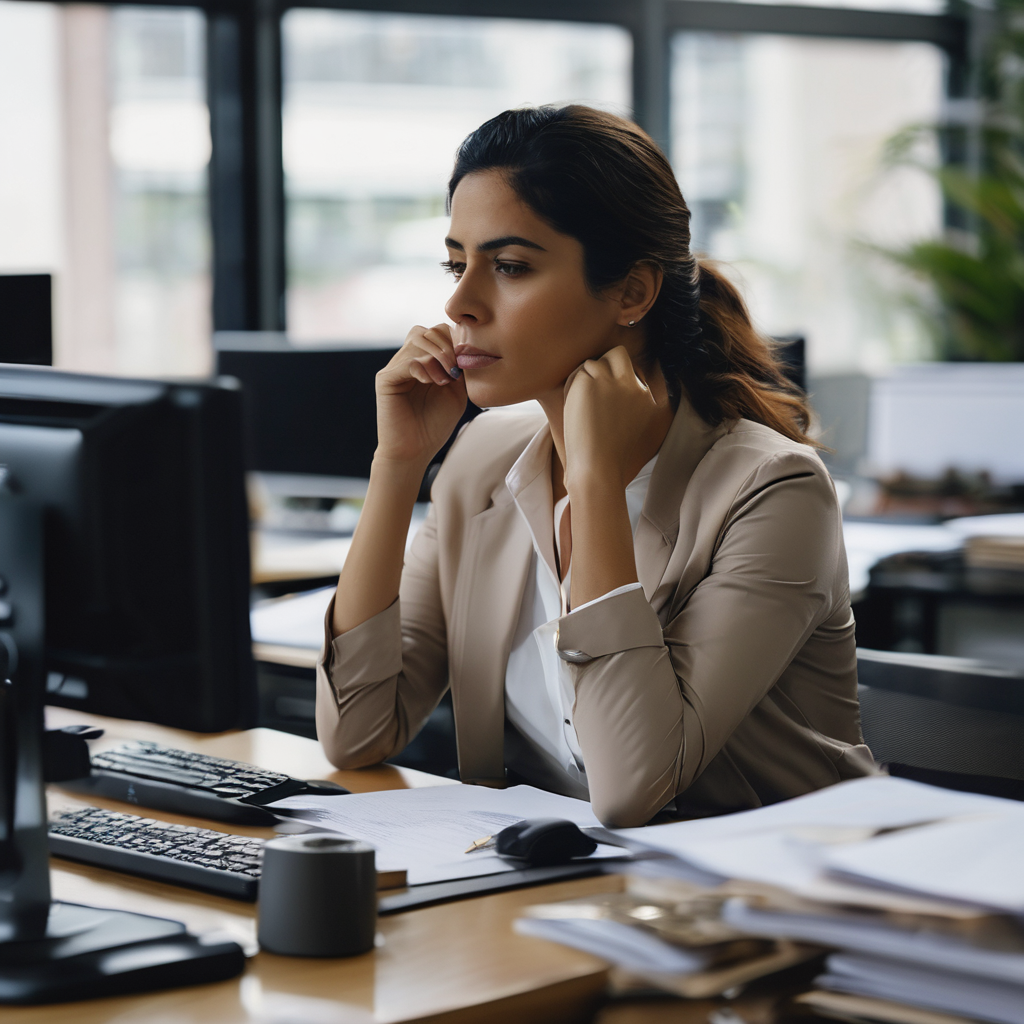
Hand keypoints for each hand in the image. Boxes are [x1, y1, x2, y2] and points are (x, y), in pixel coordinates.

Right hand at [374, 324, 466, 468]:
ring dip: (437, 356)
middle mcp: (408, 360)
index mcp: (425, 361)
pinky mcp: (386, 379)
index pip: (439, 332)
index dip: (455, 340)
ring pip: (417, 340)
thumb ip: (460, 367)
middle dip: (447, 345)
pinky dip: (423, 368)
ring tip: (445, 379)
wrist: (415, 451)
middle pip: (427, 331)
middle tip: (456, 369)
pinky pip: (406, 361)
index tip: (466, 361)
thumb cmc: (435, 425)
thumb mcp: (457, 392)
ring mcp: (395, 368)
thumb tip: (466, 345)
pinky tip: (431, 382)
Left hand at [561, 346, 665, 493]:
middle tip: (588, 389)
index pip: (629, 371)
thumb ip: (625, 403)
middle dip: (602, 365)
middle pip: (617, 354)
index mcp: (646, 397)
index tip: (600, 399)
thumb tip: (607, 384)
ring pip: (594, 363)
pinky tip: (573, 407)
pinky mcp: (594, 378)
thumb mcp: (627, 426)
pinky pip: (578, 372)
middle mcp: (634, 384)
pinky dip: (571, 386)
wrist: (598, 467)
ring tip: (579, 406)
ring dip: (582, 380)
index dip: (611, 380)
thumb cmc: (607, 455)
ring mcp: (614, 379)